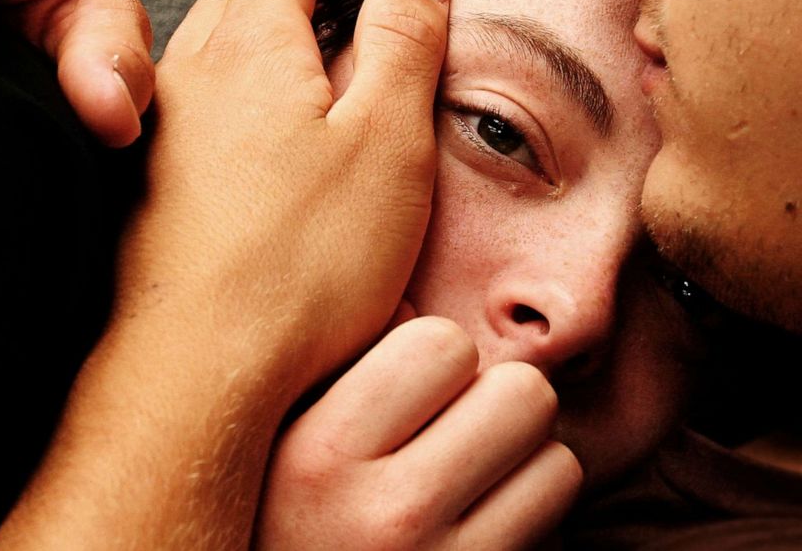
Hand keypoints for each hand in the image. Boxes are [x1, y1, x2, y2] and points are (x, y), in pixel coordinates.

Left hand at [118, 0, 449, 392]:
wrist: (200, 366)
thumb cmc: (299, 266)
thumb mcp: (386, 143)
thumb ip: (402, 44)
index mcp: (253, 47)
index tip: (380, 4)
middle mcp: (191, 75)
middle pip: (246, 1)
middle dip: (302, 2)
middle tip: (349, 25)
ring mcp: (160, 131)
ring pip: (212, 55)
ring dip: (259, 47)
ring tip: (310, 80)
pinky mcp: (149, 187)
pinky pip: (190, 115)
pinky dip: (229, 106)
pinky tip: (256, 152)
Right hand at [257, 316, 582, 550]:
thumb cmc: (280, 521)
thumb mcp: (276, 444)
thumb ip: (334, 368)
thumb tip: (412, 308)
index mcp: (320, 454)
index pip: (440, 341)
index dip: (435, 356)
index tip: (410, 387)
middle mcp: (389, 515)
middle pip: (524, 394)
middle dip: (496, 402)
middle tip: (456, 429)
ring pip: (559, 462)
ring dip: (523, 463)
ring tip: (467, 481)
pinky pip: (560, 528)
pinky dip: (530, 518)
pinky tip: (478, 525)